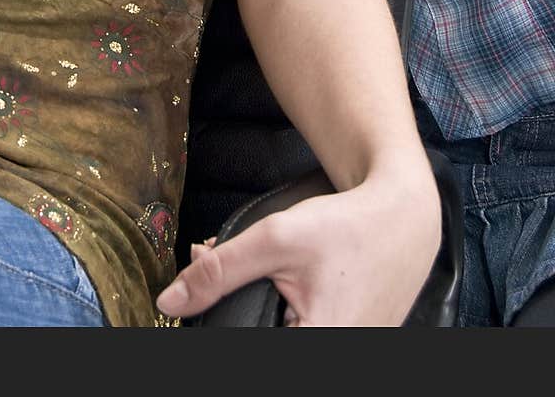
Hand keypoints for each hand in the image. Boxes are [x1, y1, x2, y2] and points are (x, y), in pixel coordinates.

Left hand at [157, 172, 441, 326]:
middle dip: (236, 311)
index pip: (246, 338)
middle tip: (228, 271)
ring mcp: (350, 351)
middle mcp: (338, 353)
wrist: (404, 219)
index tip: (205, 302)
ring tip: (267, 277)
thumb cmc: (347, 226)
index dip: (221, 321)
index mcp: (317, 342)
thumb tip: (170, 302)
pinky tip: (283, 287)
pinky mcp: (355, 342)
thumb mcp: (277, 239)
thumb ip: (221, 273)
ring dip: (259, 311)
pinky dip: (284, 312)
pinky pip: (304, 331)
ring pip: (279, 331)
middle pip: (259, 334)